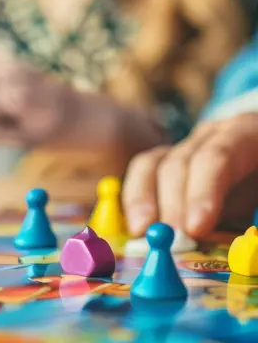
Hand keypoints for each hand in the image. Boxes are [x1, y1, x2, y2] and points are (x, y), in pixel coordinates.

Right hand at [123, 113, 257, 237]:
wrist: (256, 167)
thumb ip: (254, 220)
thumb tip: (233, 245)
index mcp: (243, 134)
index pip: (217, 157)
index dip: (203, 192)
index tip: (196, 228)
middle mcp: (207, 136)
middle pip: (178, 163)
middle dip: (172, 205)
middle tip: (170, 240)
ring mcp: (182, 146)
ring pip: (151, 166)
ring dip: (143, 201)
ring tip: (142, 231)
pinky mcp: (164, 161)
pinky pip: (141, 174)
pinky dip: (134, 199)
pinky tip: (135, 223)